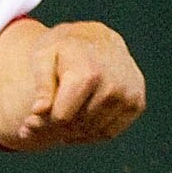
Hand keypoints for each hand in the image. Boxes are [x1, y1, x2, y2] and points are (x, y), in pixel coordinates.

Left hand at [0, 19, 145, 149]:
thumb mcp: (44, 58)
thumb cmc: (64, 50)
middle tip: (48, 114)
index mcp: (88, 73)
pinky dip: (91, 131)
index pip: (61, 117)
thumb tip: (39, 111)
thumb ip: (41, 85)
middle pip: (76, 126)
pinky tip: (80, 117)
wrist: (98, 39)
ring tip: (64, 112)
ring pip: (92, 132)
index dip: (43, 121)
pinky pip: (108, 133)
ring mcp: (128, 95)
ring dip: (74, 130)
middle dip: (57, 125)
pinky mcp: (136, 103)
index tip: (34, 115)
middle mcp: (113, 85)